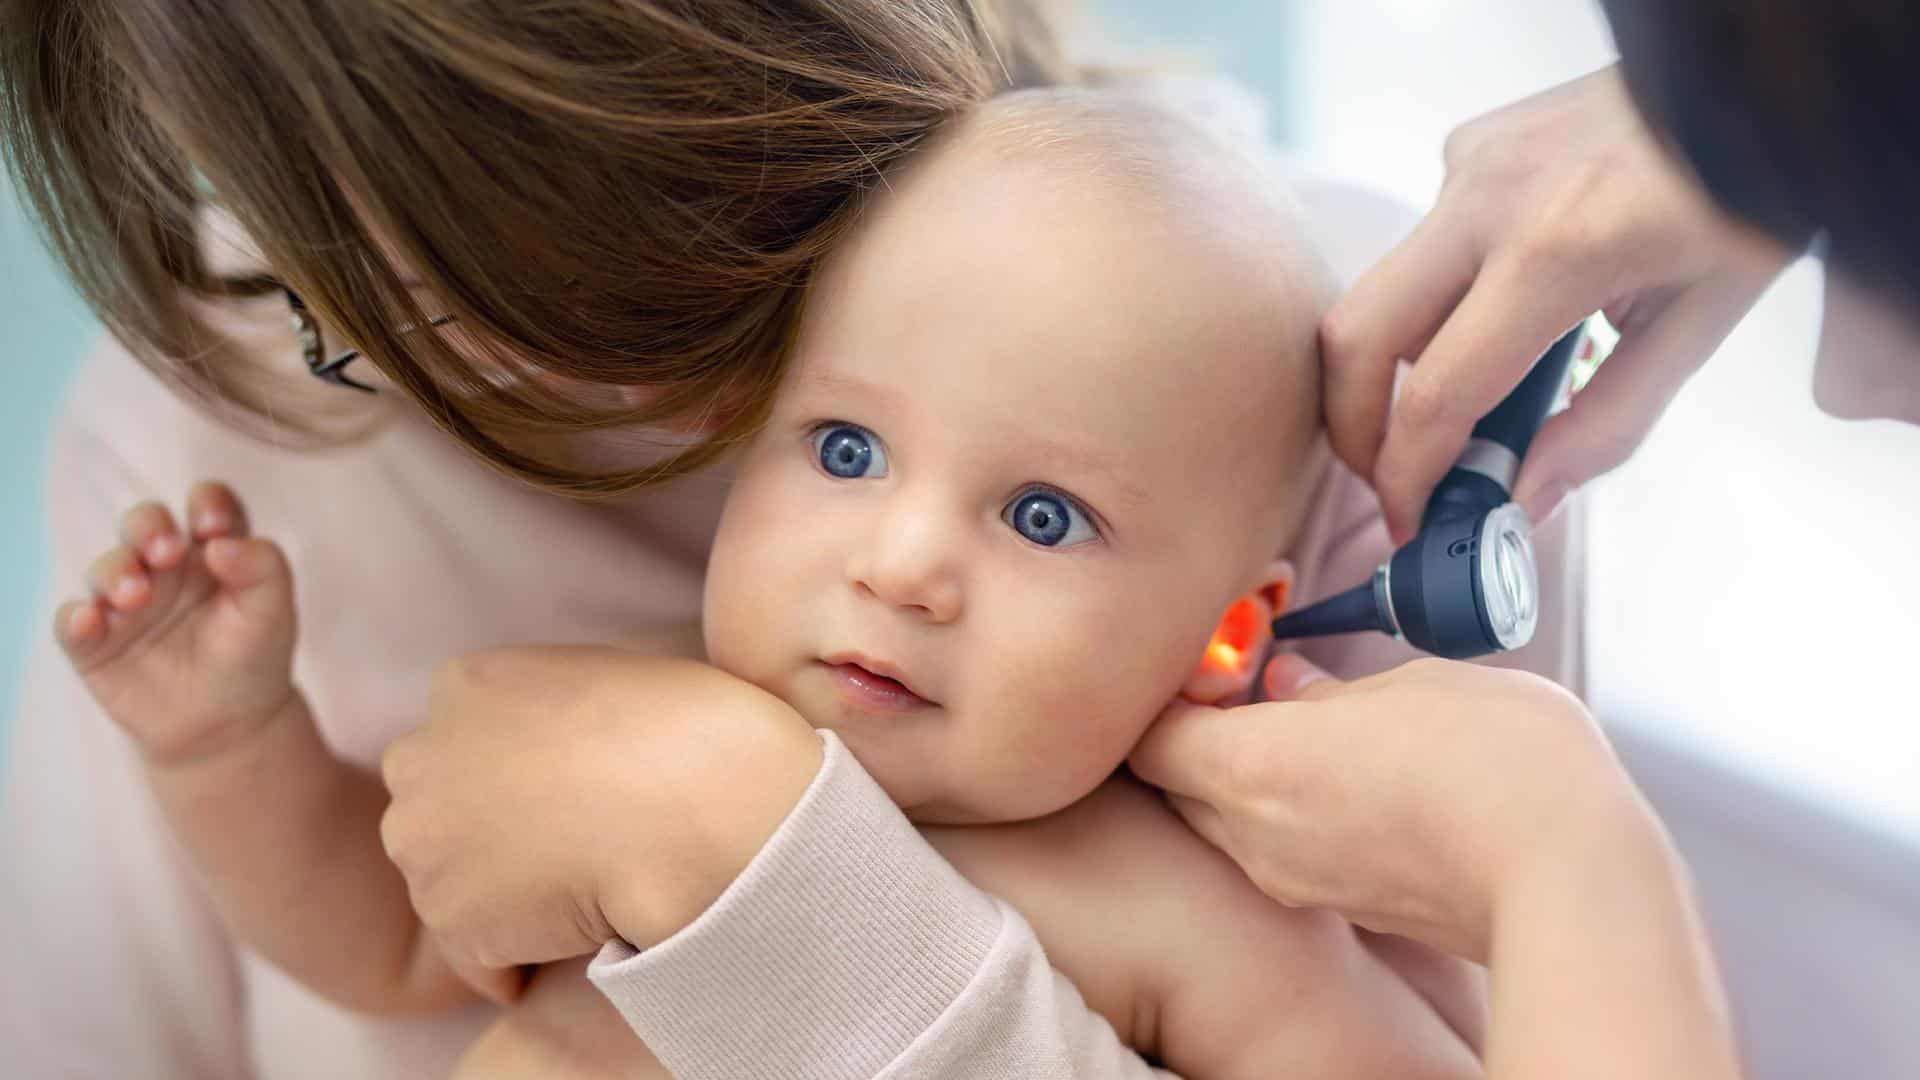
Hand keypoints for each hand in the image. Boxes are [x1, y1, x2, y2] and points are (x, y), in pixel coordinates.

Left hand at [380, 647, 822, 971]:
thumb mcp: (597, 675)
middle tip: (562, 848)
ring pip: (450, 882)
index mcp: (464, 685)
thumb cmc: (675, 731)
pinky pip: (476, 954)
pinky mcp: (449, 916)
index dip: (512, 776)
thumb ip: (545, 708)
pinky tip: (575, 937)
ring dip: (499, 897)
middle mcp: (422, 759)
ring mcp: (425, 840)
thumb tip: (549, 750)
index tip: (561, 795)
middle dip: (481, 834)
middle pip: (435, 810)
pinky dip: (518, 959)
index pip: (459, 741)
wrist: (686, 801)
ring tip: (576, 895)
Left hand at [1130, 654, 1661, 961]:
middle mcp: (1255, 838)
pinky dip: (1297, 813)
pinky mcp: (1352, 910)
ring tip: (1314, 722)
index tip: (1213, 658)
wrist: (1573, 878)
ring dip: (1252, 775)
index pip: (1149, 740)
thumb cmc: (1494, 759)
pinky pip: (1289, 854)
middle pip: (1180, 786)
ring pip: (1233, 824)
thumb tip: (1287, 683)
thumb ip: (1329, 689)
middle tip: (1257, 682)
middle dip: (1203, 734)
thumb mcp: (1409, 687)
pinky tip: (1358, 775)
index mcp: (1250, 769)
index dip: (1168, 694)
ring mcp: (1301, 884)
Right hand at [1320, 66, 1789, 541]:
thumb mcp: (1699, 324)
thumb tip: (1523, 499)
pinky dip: (1442, 299)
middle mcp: (1487, 201)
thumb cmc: (1746, 194)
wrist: (1748, 77)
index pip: (1435, 393)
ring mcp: (1466, 165)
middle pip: (1357, 338)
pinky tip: (1505, 304)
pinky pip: (1425, 245)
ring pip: (1381, 291)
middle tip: (1390, 476)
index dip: (1408, 474)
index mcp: (1554, 255)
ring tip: (1451, 408)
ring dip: (1395, 364)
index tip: (1410, 521)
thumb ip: (1607, 423)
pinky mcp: (1467, 147)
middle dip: (1354, 426)